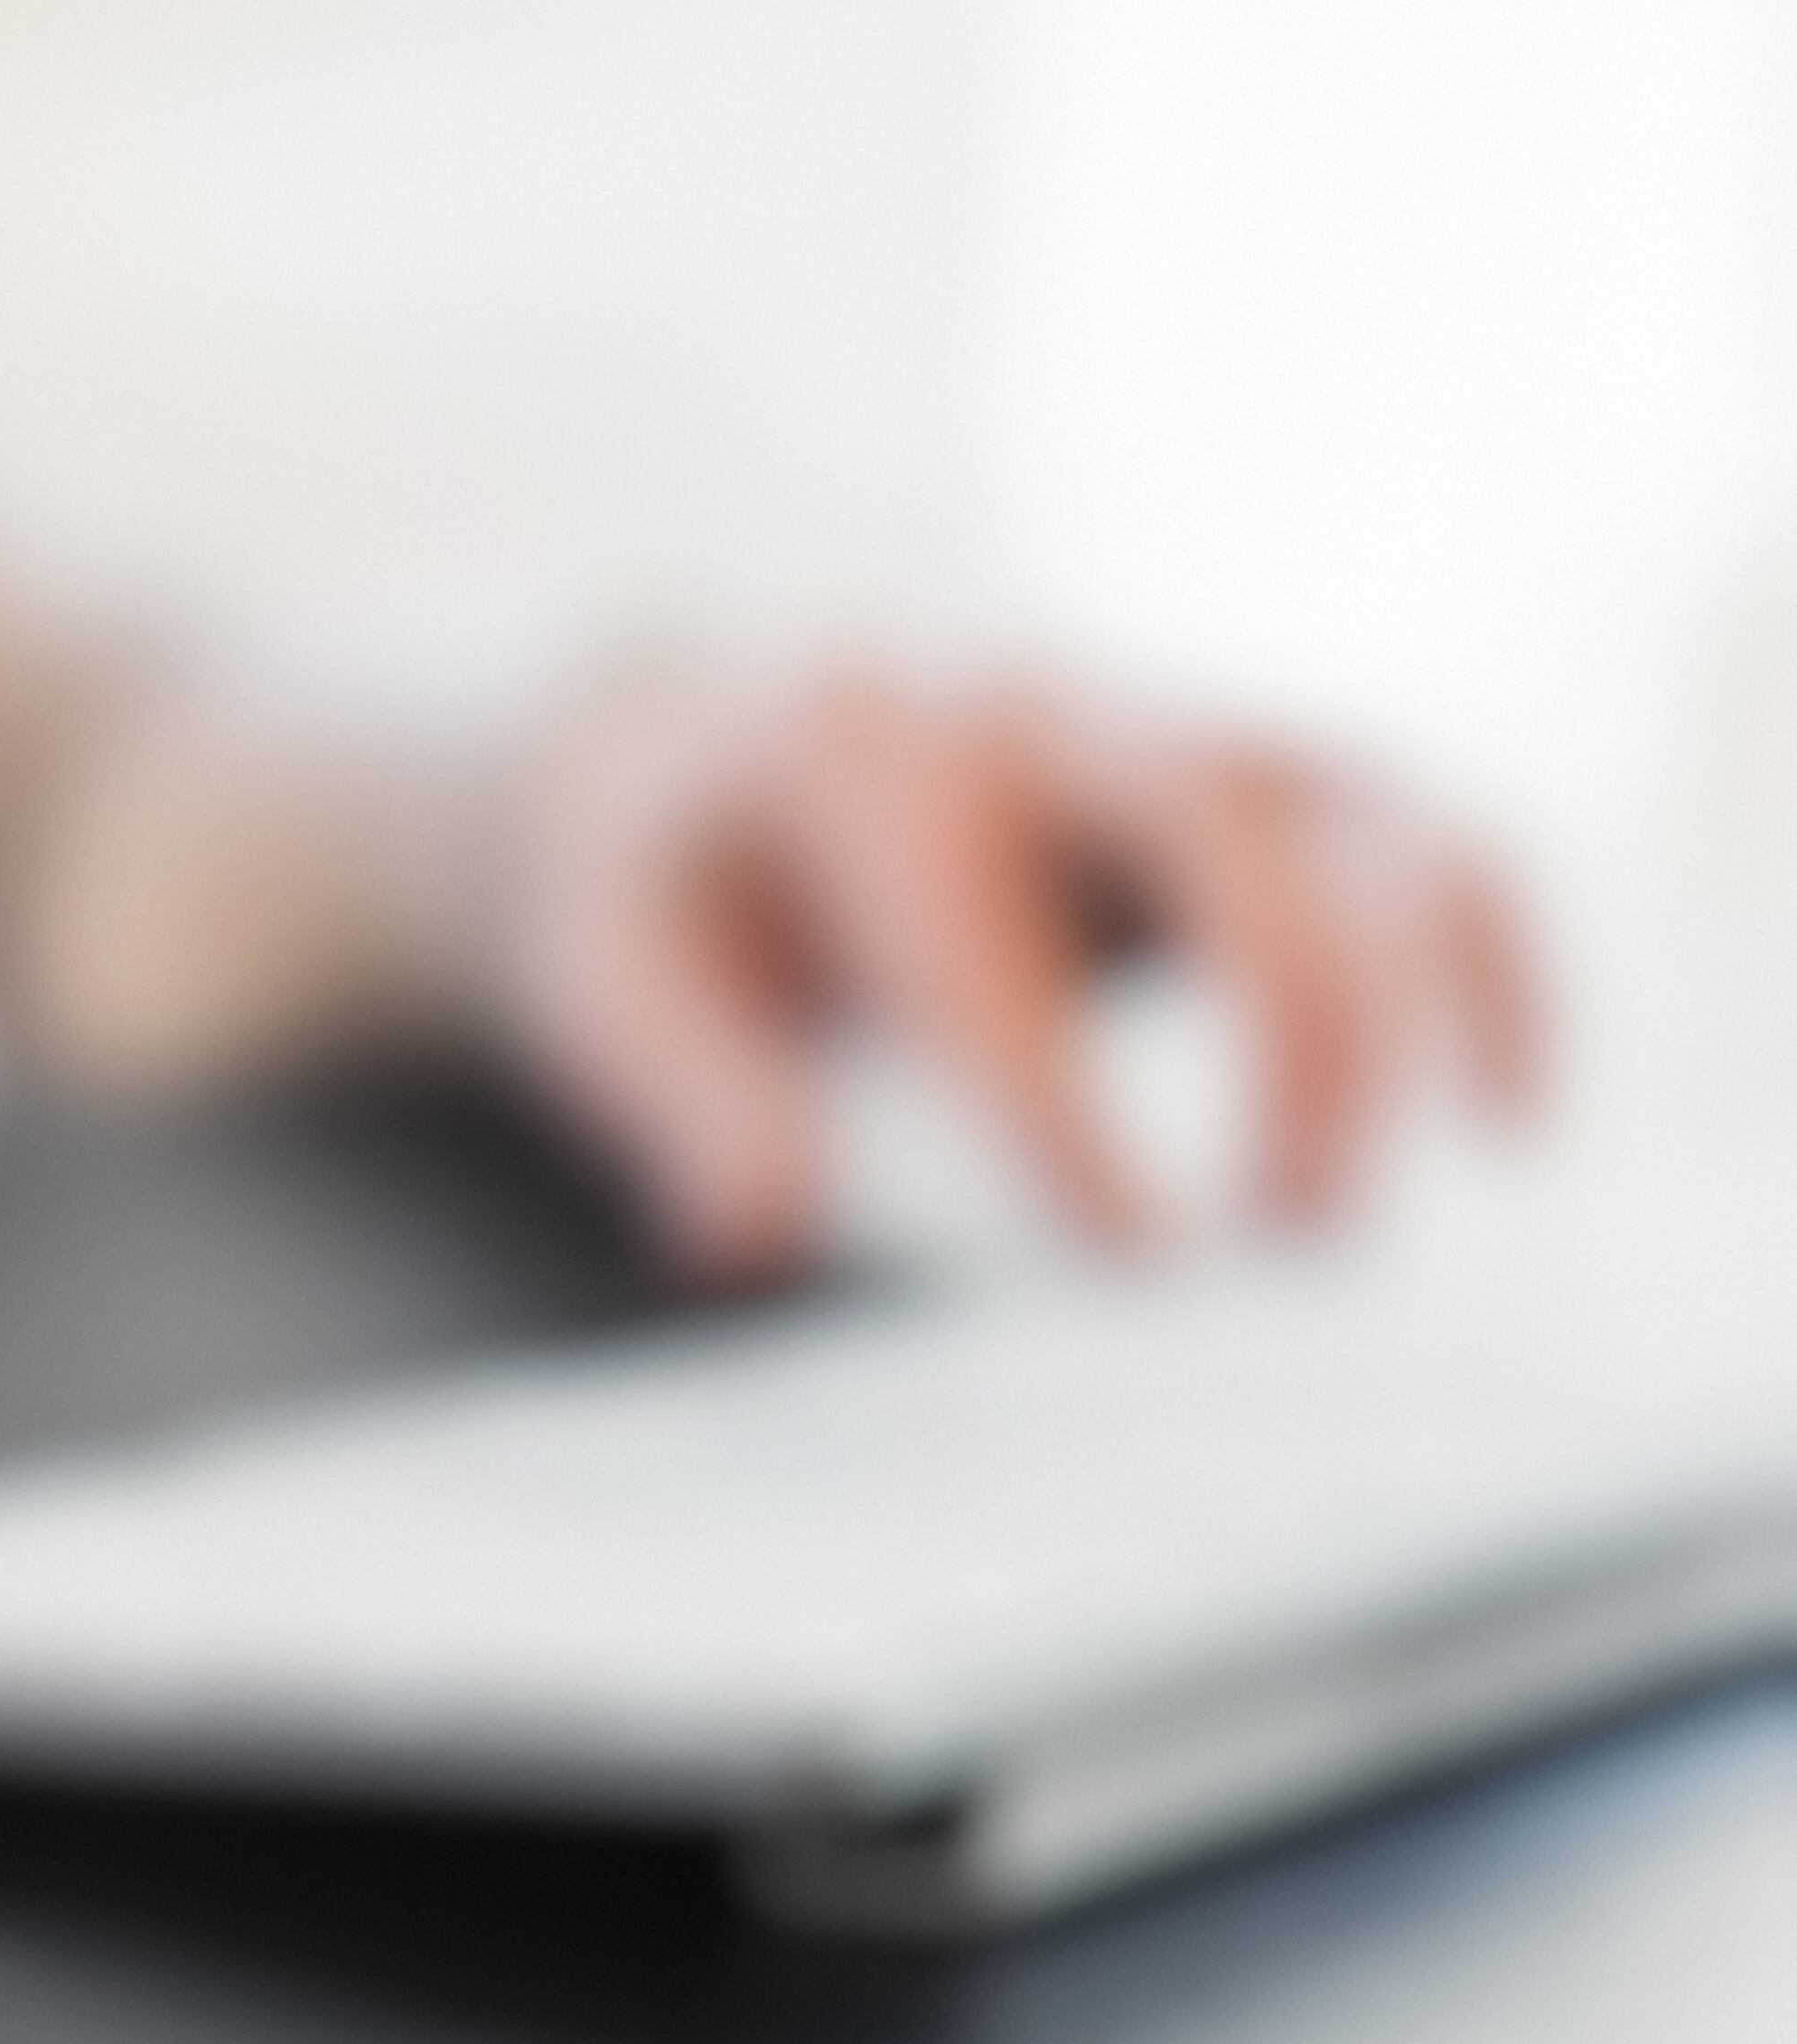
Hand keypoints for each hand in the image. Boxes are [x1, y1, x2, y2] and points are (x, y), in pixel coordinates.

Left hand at [508, 664, 1543, 1279]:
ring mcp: (1158, 722)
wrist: (689, 741)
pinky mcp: (1253, 763)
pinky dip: (1488, 962)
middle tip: (1283, 1246)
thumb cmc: (661, 892)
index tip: (1136, 1256)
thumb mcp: (612, 987)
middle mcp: (1031, 712)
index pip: (982, 924)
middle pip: (1220, 833)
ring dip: (1406, 1014)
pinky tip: (1507, 1117)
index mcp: (854, 758)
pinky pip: (1419, 830)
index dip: (1067, 1090)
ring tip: (1343, 1223)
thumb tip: (759, 1232)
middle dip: (1290, 1034)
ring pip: (1362, 817)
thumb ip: (692, 1103)